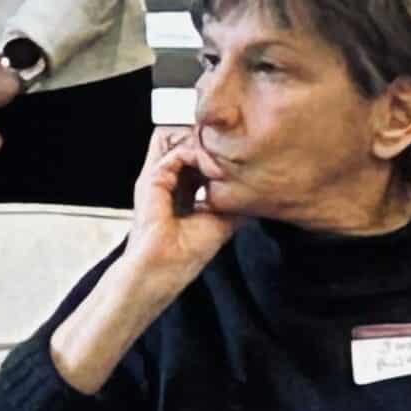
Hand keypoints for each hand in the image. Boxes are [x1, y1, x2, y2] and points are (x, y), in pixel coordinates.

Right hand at [123, 126, 241, 283]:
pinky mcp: (152, 179)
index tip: (239, 158)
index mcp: (179, 192)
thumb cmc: (186, 253)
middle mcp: (166, 181)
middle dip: (210, 144)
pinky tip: (214, 171)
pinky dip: (198, 157)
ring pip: (180, 141)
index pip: (195, 159)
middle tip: (233, 150)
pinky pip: (177, 153)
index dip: (216, 154)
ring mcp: (158, 178)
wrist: (163, 268)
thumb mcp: (220, 221)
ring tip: (225, 158)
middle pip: (185, 143)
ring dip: (205, 147)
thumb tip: (258, 192)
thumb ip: (233, 202)